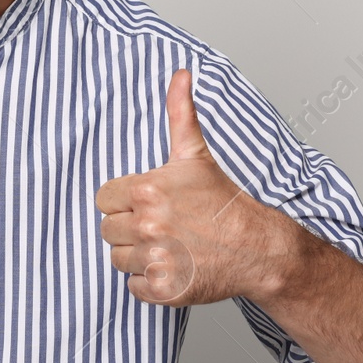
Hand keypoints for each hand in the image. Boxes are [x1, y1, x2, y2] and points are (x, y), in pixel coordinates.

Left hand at [97, 68, 289, 306]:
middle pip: (108, 230)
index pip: (104, 199)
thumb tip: (181, 74)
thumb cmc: (223, 202)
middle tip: (162, 226)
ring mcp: (155, 259)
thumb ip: (180, 113)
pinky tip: (172, 266)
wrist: (258, 247)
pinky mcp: (163, 289)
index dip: (123, 202)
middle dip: (130, 229)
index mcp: (146, 191)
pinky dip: (149, 281)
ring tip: (168, 245)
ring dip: (138, 255)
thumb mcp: (196, 154)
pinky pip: (133, 286)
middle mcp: (147, 225)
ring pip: (118, 259)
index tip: (148, 204)